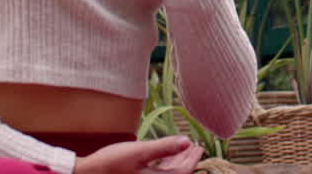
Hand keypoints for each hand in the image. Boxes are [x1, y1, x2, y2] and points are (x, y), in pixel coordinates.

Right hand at [73, 137, 203, 173]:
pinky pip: (155, 173)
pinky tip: (160, 155)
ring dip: (174, 161)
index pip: (183, 172)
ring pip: (166, 173)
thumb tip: (187, 141)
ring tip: (180, 148)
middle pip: (176, 173)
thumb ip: (165, 147)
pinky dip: (162, 164)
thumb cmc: (112, 164)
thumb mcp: (140, 152)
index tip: (199, 147)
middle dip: (185, 159)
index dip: (192, 159)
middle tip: (193, 147)